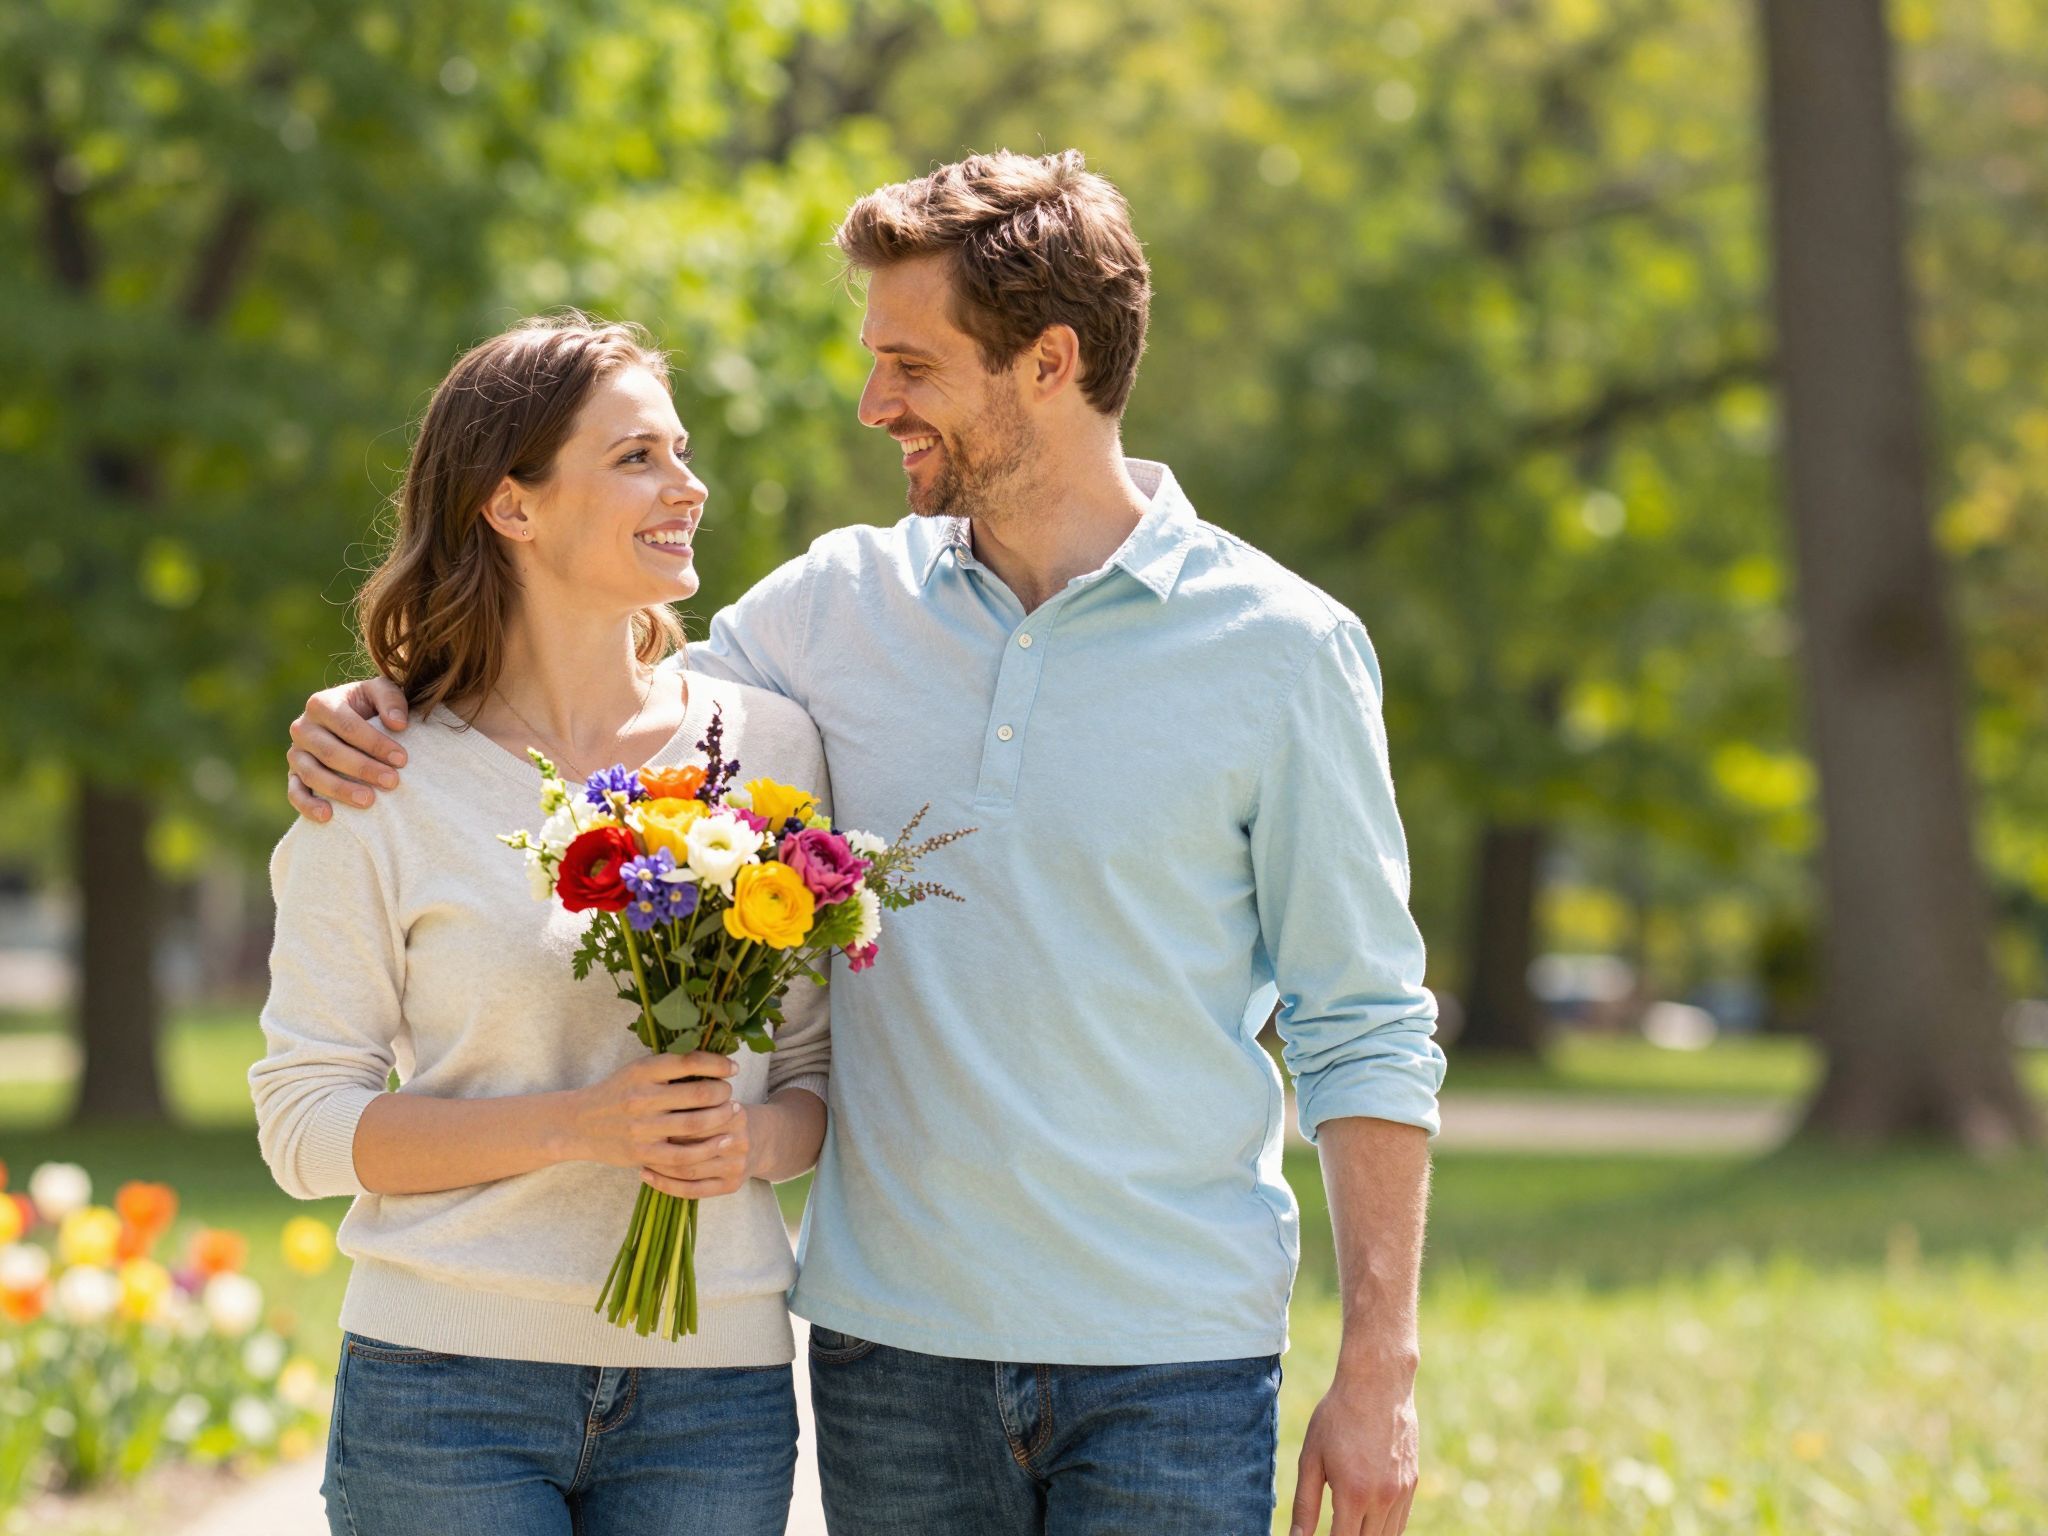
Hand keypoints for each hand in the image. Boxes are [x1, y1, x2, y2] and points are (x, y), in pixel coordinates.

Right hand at [287, 677, 411, 820]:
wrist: (354, 720)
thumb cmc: (370, 706)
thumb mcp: (382, 692)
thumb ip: (391, 700)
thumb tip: (397, 724)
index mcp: (321, 704)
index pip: (348, 727)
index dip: (375, 744)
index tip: (402, 759)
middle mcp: (303, 728)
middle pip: (331, 752)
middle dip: (363, 769)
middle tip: (392, 782)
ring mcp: (296, 753)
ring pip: (312, 774)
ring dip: (340, 789)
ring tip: (369, 801)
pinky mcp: (294, 775)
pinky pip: (295, 792)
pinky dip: (308, 805)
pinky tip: (328, 816)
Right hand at [568, 1053, 749, 1198]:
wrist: (578, 1124)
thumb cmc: (616, 1093)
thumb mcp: (636, 1070)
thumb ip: (668, 1065)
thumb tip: (712, 1059)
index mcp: (642, 1071)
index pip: (688, 1061)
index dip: (717, 1064)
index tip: (733, 1067)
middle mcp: (642, 1097)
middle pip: (698, 1094)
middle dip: (723, 1092)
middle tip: (730, 1092)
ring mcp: (642, 1128)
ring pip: (695, 1124)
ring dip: (721, 1117)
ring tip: (732, 1111)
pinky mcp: (642, 1153)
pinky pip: (683, 1155)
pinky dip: (707, 1148)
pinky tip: (722, 1141)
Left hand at [1288, 1360, 1419, 1535]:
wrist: (1377, 1383)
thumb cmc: (1337, 1416)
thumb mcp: (1312, 1457)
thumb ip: (1305, 1504)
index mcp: (1353, 1493)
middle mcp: (1382, 1498)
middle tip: (1334, 1526)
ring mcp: (1401, 1492)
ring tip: (1347, 1524)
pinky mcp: (1412, 1483)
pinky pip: (1400, 1522)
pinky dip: (1384, 1529)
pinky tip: (1367, 1521)